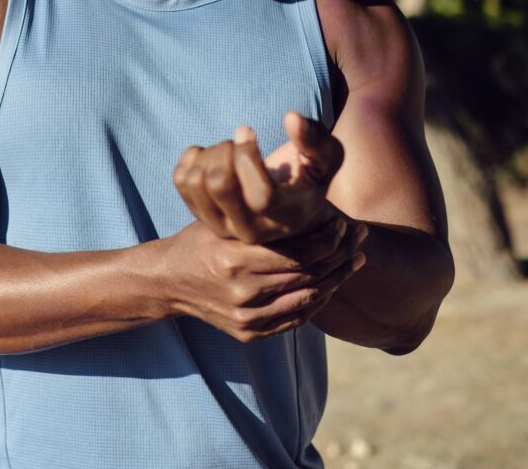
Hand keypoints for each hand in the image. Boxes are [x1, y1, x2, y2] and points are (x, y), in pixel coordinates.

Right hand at [162, 217, 366, 342]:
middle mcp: (242, 291)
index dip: (327, 238)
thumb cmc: (200, 241)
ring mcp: (247, 318)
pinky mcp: (250, 334)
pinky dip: (318, 300)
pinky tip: (331, 282)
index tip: (343, 223)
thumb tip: (304, 193)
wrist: (169, 282)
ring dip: (337, 278)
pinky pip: (296, 319)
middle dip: (341, 254)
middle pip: (308, 275)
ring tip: (355, 259)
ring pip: (308, 299)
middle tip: (359, 237)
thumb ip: (259, 216)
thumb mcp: (223, 221)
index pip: (297, 252)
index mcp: (234, 259)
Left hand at [173, 111, 345, 242]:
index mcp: (286, 217)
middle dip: (226, 149)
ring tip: (229, 150)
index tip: (248, 130)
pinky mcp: (199, 215)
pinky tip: (212, 156)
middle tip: (238, 141)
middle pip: (219, 185)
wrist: (288, 208)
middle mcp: (250, 230)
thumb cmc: (309, 177)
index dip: (248, 155)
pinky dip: (192, 157)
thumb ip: (314, 139)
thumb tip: (292, 118)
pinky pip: (180, 180)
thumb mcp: (325, 158)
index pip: (259, 195)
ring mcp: (221, 226)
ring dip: (210, 153)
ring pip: (197, 181)